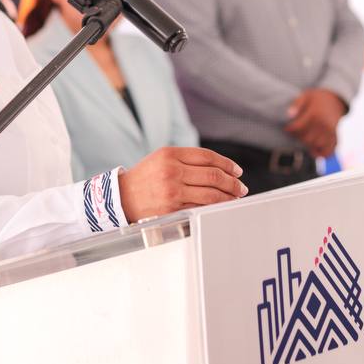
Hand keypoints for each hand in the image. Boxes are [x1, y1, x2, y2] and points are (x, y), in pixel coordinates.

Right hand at [118, 147, 246, 221]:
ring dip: (228, 196)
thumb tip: (220, 169)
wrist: (122, 198)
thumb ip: (187, 159)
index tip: (237, 170)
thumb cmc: (145, 177)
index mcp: (170, 154)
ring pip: (210, 194)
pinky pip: (200, 208)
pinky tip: (221, 206)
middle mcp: (171, 171)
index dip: (227, 164)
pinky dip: (214, 207)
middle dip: (232, 182)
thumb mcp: (162, 158)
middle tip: (241, 187)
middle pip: (213, 176)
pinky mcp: (172, 209)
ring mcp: (172, 192)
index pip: (207, 157)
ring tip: (235, 197)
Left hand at [284, 89, 345, 157]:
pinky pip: (328, 152)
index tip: (287, 128)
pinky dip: (320, 154)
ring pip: (315, 146)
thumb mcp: (306, 95)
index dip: (289, 129)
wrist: (336, 99)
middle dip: (298, 137)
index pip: (297, 128)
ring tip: (304, 138)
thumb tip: (289, 115)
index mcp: (315, 114)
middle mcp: (324, 125)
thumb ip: (296, 104)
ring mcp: (331, 133)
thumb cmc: (318, 98)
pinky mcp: (336, 138)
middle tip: (296, 133)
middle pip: (306, 139)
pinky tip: (313, 150)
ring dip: (307, 144)